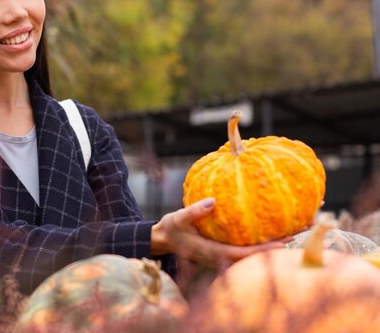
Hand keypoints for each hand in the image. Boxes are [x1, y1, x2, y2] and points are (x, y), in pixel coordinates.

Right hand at [150, 198, 286, 267]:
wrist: (163, 240)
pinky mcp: (223, 252)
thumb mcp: (178, 218)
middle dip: (275, 249)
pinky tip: (271, 230)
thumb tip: (213, 201)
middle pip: (254, 258)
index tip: (281, 244)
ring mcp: (223, 257)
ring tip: (293, 232)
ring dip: (271, 246)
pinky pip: (246, 249)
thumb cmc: (171, 229)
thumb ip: (194, 211)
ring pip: (252, 255)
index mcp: (213, 253)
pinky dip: (260, 243)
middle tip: (298, 236)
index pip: (243, 255)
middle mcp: (222, 258)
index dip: (263, 251)